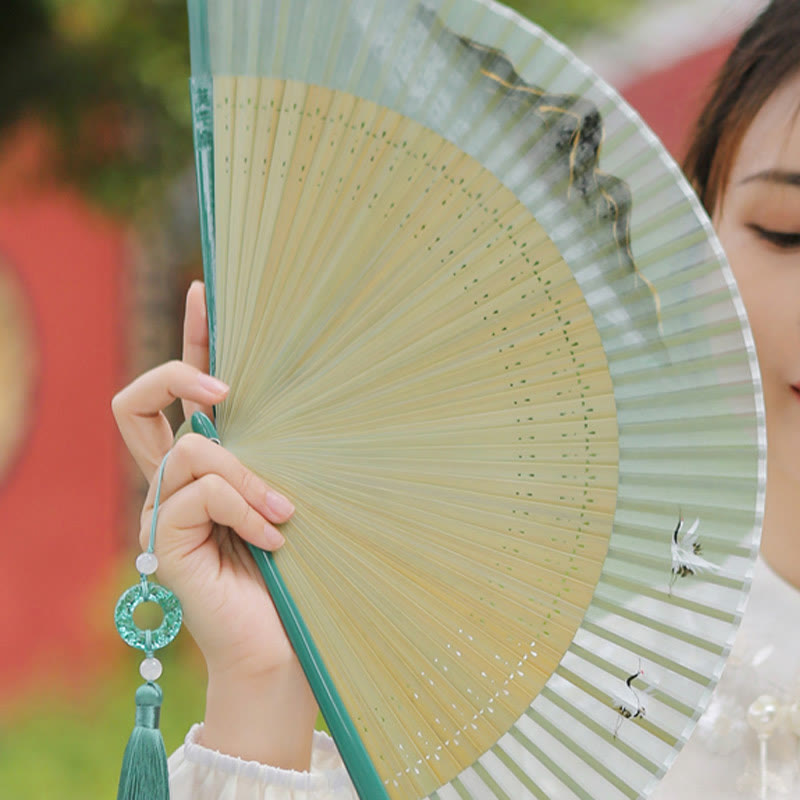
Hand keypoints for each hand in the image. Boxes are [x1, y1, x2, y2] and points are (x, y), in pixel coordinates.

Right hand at [112, 281, 316, 766]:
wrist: (284, 645)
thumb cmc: (299, 568)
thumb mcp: (293, 491)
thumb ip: (283, 450)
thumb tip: (314, 393)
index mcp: (204, 464)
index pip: (180, 388)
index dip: (188, 336)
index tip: (206, 288)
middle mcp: (172, 482)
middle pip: (134, 400)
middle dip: (180, 375)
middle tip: (229, 392)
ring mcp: (162, 513)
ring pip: (189, 449)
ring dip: (247, 475)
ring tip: (285, 512)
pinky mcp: (163, 546)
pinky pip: (198, 496)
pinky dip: (244, 510)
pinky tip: (275, 539)